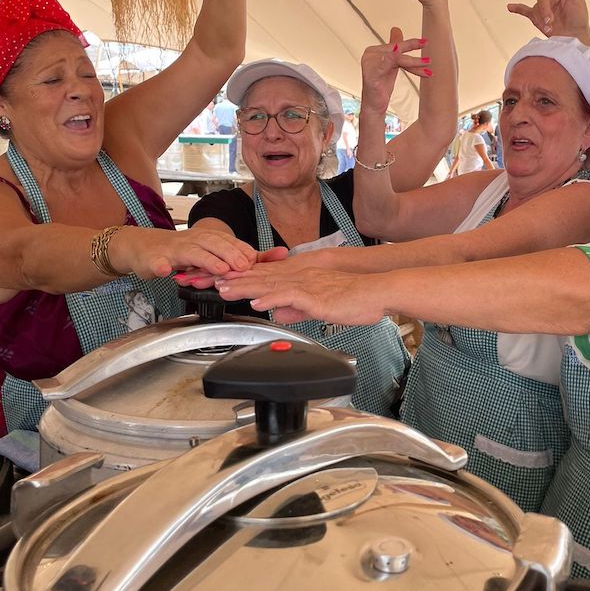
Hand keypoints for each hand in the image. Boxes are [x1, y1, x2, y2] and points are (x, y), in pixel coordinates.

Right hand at [111, 226, 260, 280]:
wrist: (146, 248)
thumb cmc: (185, 253)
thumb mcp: (217, 254)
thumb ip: (247, 256)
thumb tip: (282, 254)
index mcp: (211, 239)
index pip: (232, 243)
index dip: (245, 253)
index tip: (258, 263)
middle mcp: (196, 240)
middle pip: (216, 244)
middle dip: (231, 254)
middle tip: (244, 266)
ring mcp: (175, 249)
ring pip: (192, 252)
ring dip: (206, 261)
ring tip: (218, 270)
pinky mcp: (155, 258)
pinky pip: (157, 262)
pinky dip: (160, 266)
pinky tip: (163, 271)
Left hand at [217, 265, 387, 326]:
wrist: (377, 293)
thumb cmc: (355, 299)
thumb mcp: (319, 306)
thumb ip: (298, 308)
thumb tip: (280, 313)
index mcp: (300, 279)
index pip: (265, 278)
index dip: (241, 280)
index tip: (221, 282)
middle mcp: (299, 278)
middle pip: (260, 278)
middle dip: (234, 280)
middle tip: (212, 282)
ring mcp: (306, 285)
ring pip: (269, 284)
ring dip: (245, 287)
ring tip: (224, 290)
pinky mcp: (315, 295)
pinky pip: (289, 296)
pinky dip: (271, 299)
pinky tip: (257, 303)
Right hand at [360, 26, 429, 114]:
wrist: (374, 105)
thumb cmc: (381, 85)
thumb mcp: (391, 64)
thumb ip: (393, 46)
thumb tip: (396, 28)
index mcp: (374, 50)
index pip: (396, 47)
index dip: (411, 46)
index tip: (425, 42)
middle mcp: (370, 55)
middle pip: (396, 51)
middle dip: (413, 52)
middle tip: (428, 51)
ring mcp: (369, 65)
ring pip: (395, 58)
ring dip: (413, 62)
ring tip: (427, 63)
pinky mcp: (370, 75)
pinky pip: (382, 66)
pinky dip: (390, 59)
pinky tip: (398, 53)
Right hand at [507, 0, 587, 37]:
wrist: (572, 38)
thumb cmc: (579, 19)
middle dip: (545, 10)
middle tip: (550, 21)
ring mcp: (544, 8)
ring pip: (536, 7)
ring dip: (541, 17)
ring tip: (549, 27)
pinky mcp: (537, 17)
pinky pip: (525, 10)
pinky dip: (517, 8)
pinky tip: (510, 7)